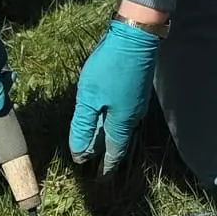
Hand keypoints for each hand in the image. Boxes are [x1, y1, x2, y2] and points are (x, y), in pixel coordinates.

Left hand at [69, 19, 162, 173]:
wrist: (135, 36)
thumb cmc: (109, 68)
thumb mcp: (89, 99)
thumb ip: (83, 127)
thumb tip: (79, 155)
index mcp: (122, 123)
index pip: (113, 153)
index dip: (106, 167)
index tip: (100, 178)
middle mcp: (133, 116)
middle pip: (116, 139)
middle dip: (103, 150)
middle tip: (91, 159)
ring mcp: (137, 101)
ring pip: (119, 124)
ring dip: (106, 133)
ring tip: (94, 139)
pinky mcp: (137, 88)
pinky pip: (122, 111)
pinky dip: (110, 118)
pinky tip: (102, 112)